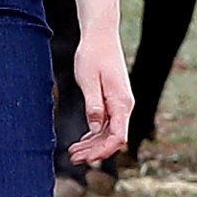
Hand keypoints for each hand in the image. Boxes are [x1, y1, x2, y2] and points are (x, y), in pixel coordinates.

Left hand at [70, 19, 133, 166]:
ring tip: (72, 154)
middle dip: (95, 151)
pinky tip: (82, 142)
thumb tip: (96, 128)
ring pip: (109, 133)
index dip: (104, 151)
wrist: (100, 38)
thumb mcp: (88, 80)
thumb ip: (94, 105)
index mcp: (121, 102)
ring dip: (92, 145)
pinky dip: (94, 134)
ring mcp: (120, 104)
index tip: (88, 159)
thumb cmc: (93, 56)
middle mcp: (124, 106)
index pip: (118, 136)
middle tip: (72, 159)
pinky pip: (106, 124)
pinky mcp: (113, 101)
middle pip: (113, 138)